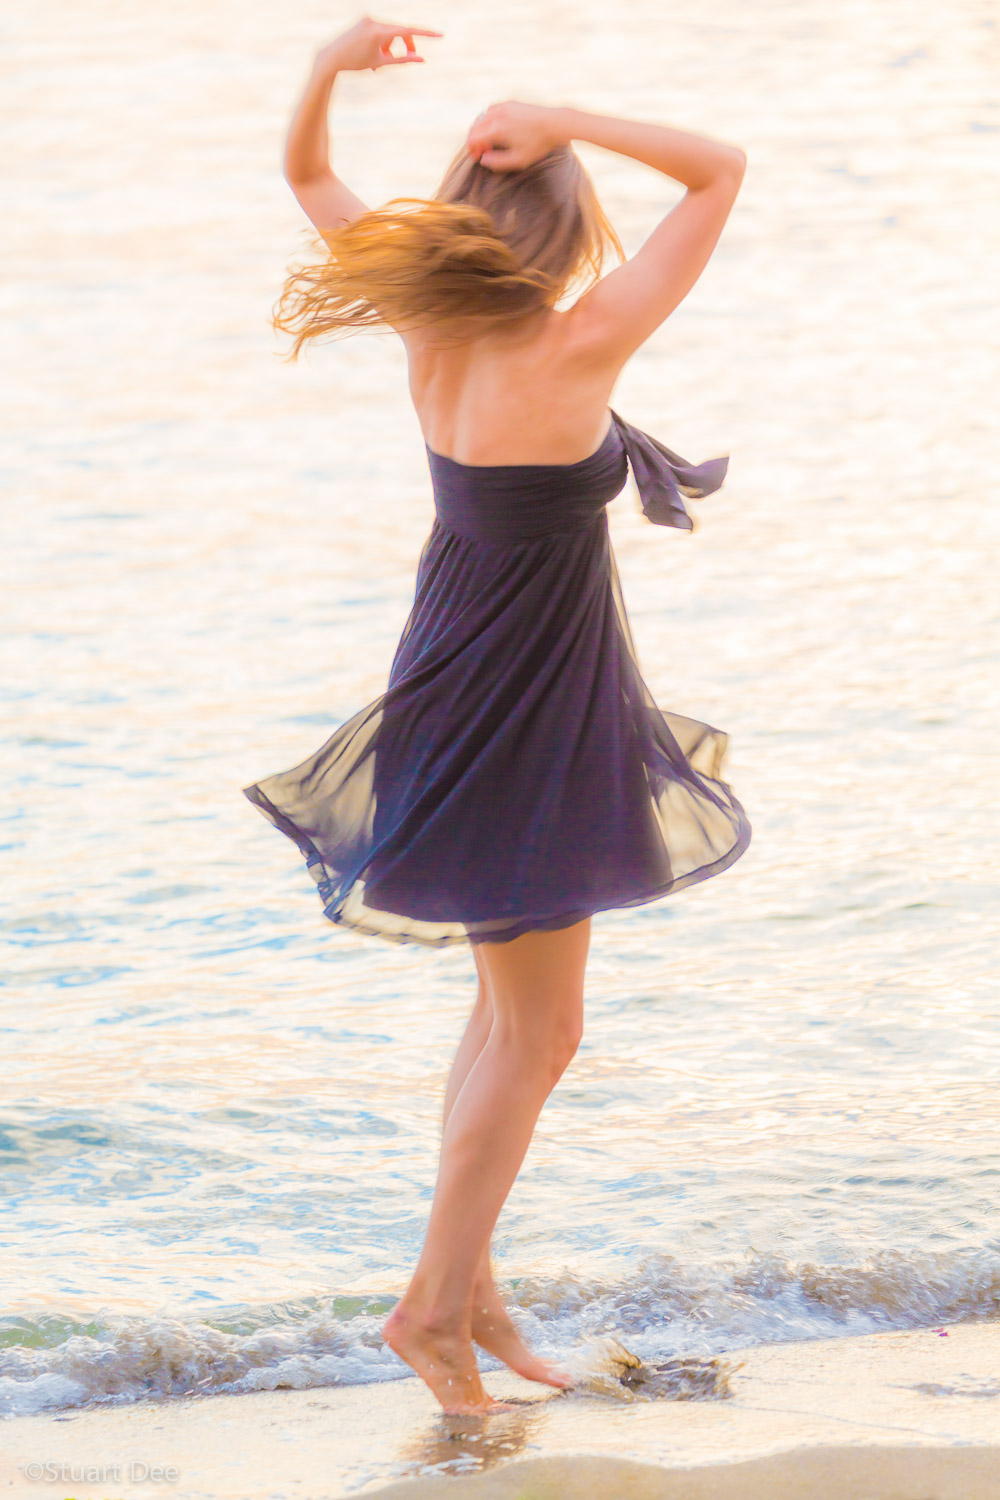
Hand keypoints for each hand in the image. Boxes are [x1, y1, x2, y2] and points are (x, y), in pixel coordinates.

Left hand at [317, 15, 442, 73]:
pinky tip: (373, 53)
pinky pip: (380, 30)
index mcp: (378, 33)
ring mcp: (368, 19)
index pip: (407, 31)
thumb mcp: (382, 62)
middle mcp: (373, 22)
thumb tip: (421, 59)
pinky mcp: (364, 20)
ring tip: (380, 62)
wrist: (332, 57)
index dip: (425, 34)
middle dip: (405, 45)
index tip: (440, 35)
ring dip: (390, 46)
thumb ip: (403, 60)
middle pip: (399, 32)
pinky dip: (382, 42)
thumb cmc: (356, 63)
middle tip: (410, 56)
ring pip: (390, 32)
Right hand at [465, 101, 564, 170]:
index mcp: (497, 129)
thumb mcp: (519, 160)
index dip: (472, 149)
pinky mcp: (510, 103)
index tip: (478, 157)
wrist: (555, 123)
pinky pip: (491, 110)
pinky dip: (488, 120)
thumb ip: (498, 162)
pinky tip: (496, 129)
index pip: (473, 137)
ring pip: (481, 118)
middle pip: (475, 127)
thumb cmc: (538, 144)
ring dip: (481, 130)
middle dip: (475, 140)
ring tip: (490, 142)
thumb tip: (483, 159)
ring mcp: (503, 106)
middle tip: (483, 151)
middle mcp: (497, 115)